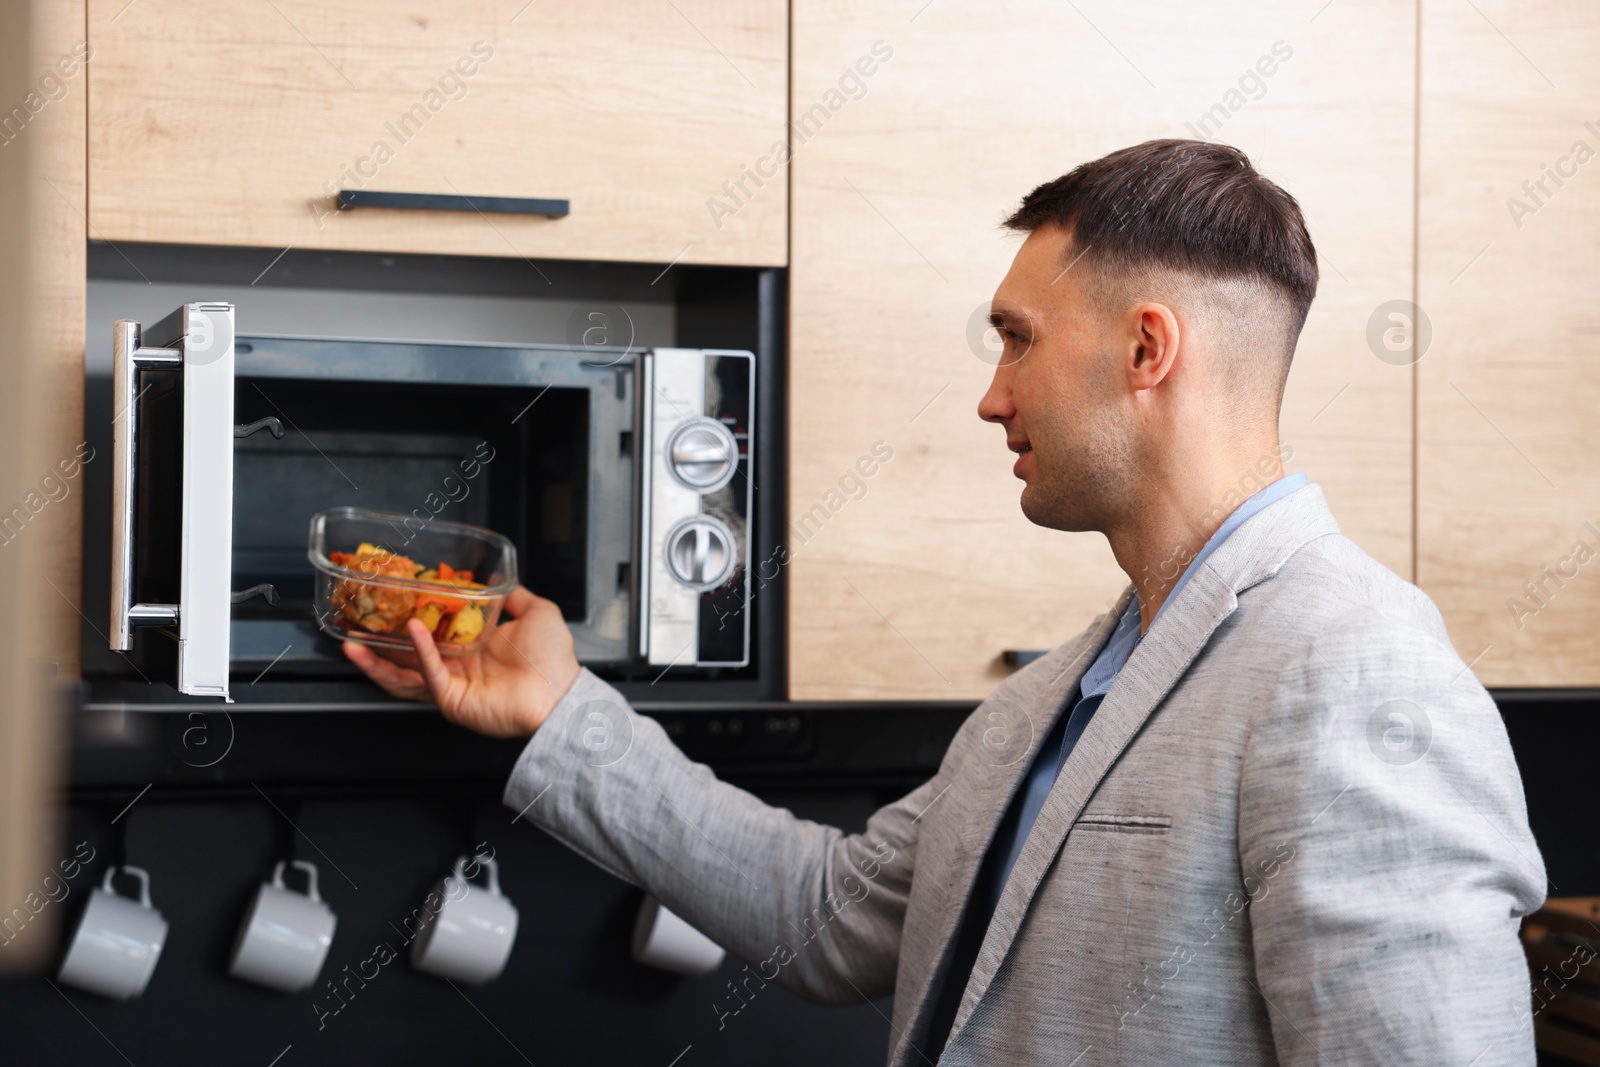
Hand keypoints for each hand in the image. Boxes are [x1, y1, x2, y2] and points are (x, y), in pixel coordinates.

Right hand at [342, 587, 580, 736]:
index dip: (405, 619)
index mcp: (468, 648)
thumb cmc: (553, 659)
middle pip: (403, 657)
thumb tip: (501, 579)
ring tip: (353, 639)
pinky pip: (429, 673)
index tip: (387, 601)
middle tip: (352, 625)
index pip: (427, 634)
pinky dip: (419, 651)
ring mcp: (450, 685)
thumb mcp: (535, 612)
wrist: (561, 692)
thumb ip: (514, 595)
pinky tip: (411, 630)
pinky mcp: (452, 700)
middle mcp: (454, 667)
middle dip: (374, 643)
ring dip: (376, 657)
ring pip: (402, 673)